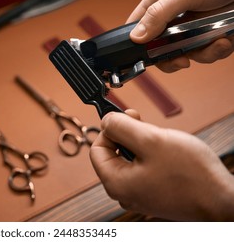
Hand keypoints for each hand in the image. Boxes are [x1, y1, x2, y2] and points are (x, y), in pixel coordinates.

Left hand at [90, 110, 233, 220]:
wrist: (223, 200)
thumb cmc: (190, 174)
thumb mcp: (151, 140)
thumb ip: (122, 127)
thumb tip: (106, 120)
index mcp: (115, 183)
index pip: (97, 149)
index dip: (109, 129)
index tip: (126, 117)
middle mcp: (124, 193)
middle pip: (112, 154)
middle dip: (126, 135)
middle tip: (144, 123)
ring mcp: (139, 194)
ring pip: (129, 159)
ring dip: (140, 143)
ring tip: (160, 139)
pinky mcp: (153, 193)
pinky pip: (142, 169)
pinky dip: (150, 155)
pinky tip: (166, 152)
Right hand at [127, 0, 233, 72]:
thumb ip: (159, 13)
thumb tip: (137, 36)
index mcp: (159, 1)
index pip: (137, 27)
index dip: (138, 43)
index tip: (145, 56)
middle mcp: (172, 17)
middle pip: (158, 48)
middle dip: (171, 57)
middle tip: (181, 59)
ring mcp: (189, 28)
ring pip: (184, 54)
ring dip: (201, 53)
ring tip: (215, 41)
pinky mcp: (206, 35)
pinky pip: (206, 53)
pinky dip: (216, 50)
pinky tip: (224, 39)